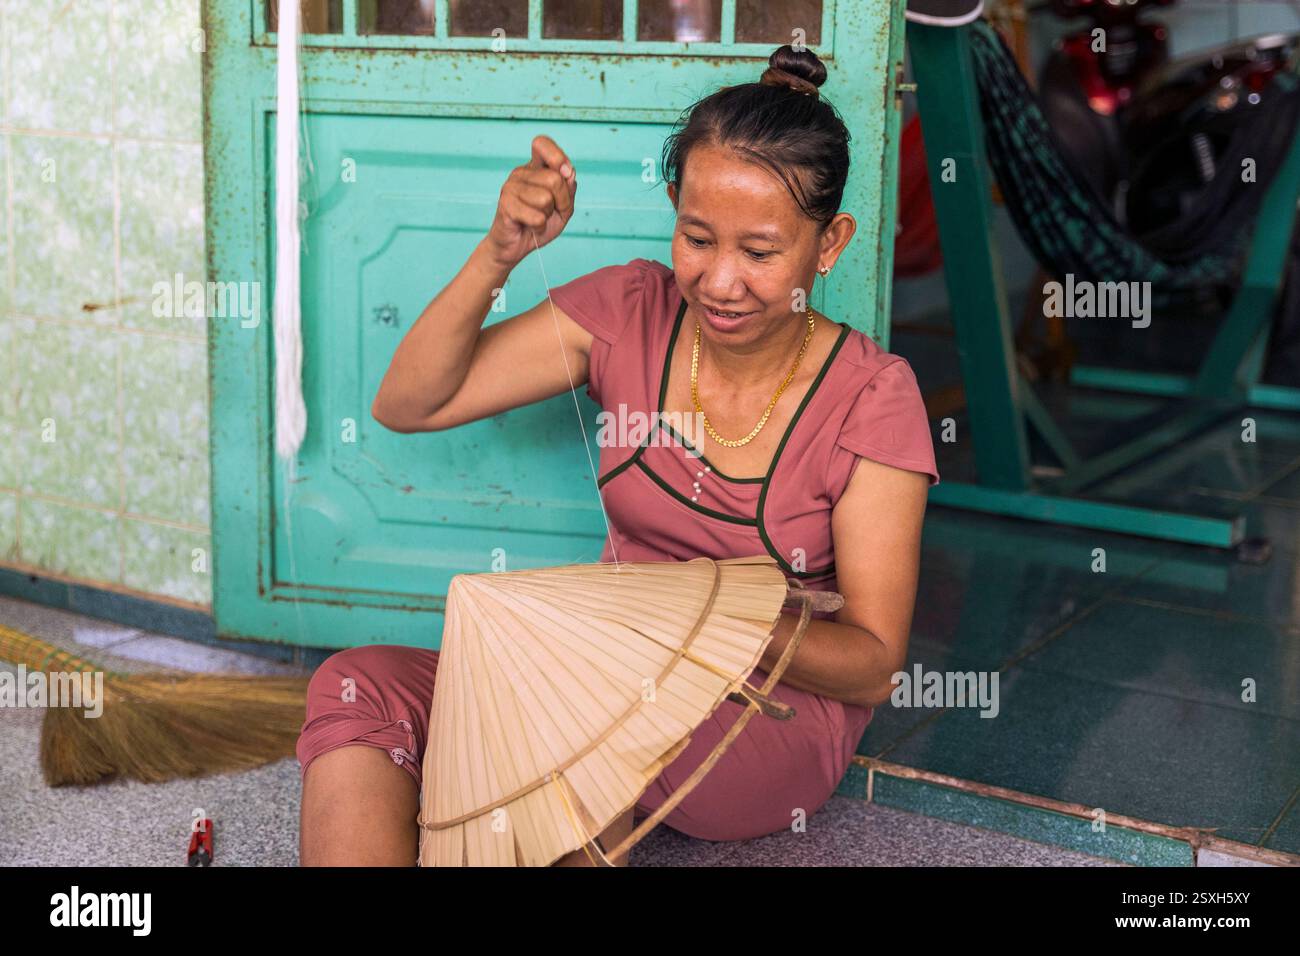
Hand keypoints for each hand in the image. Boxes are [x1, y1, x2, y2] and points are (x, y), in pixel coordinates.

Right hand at [483, 135, 577, 268]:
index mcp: (535, 168)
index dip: (558, 157)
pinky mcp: (505, 204)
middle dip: (562, 201)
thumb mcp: (562, 208)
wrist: (515, 246)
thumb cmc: (538, 224)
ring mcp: (510, 187)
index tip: (565, 172)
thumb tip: (569, 173)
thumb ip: (569, 190)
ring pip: (546, 198)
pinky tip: (530, 226)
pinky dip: (539, 226)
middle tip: (551, 211)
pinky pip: (537, 216)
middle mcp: (521, 173)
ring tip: (537, 218)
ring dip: (548, 215)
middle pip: (555, 179)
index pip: (542, 144)